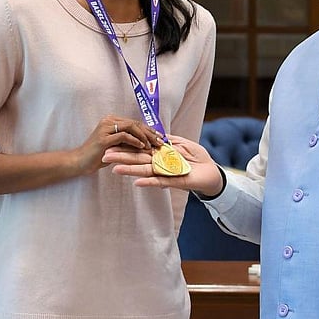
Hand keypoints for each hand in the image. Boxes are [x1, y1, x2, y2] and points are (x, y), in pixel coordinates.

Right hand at [72, 115, 162, 174]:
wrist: (79, 161)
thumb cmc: (97, 155)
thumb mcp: (116, 146)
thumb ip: (128, 141)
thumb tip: (147, 142)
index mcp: (111, 120)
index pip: (134, 122)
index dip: (148, 129)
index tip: (160, 137)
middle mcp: (109, 121)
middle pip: (135, 123)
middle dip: (150, 132)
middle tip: (160, 141)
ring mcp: (106, 128)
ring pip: (131, 127)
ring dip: (144, 136)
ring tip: (153, 145)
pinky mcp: (104, 138)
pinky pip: (124, 136)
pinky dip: (135, 141)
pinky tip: (142, 146)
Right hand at [104, 135, 223, 196]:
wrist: (214, 173)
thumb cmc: (199, 159)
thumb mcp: (183, 145)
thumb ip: (169, 141)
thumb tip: (156, 136)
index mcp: (160, 155)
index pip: (140, 150)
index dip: (127, 148)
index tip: (111, 146)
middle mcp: (159, 164)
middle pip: (138, 159)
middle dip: (122, 157)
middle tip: (105, 156)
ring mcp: (165, 173)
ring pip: (145, 170)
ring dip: (130, 170)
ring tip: (115, 169)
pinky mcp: (174, 181)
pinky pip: (159, 180)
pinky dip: (149, 181)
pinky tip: (137, 182)